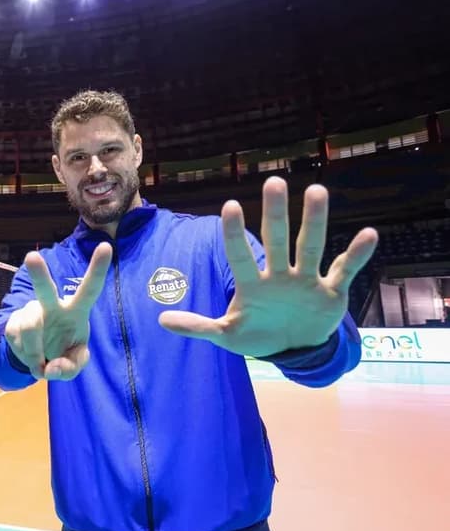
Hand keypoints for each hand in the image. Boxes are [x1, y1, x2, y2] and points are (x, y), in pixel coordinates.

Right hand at [5, 243, 112, 379]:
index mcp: (75, 310)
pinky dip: (29, 360)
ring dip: (36, 353)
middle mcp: (52, 306)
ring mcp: (30, 313)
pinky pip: (19, 344)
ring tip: (42, 363)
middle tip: (31, 257)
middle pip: (45, 290)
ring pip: (30, 329)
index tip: (105, 246)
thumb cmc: (63, 350)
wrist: (37, 357)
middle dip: (38, 274)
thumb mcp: (75, 361)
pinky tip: (32, 357)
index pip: (89, 289)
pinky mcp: (12, 324)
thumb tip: (52, 368)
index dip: (97, 269)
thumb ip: (72, 366)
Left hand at [158, 177, 377, 357]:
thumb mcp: (227, 334)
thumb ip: (198, 327)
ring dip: (314, 221)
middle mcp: (279, 275)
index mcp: (252, 284)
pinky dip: (356, 254)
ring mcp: (306, 280)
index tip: (229, 205)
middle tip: (273, 181)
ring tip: (318, 190)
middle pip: (276, 240)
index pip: (239, 255)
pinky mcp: (331, 291)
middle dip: (275, 214)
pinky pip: (345, 269)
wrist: (294, 349)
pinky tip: (369, 234)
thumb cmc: (256, 334)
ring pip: (310, 246)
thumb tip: (161, 321)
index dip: (234, 234)